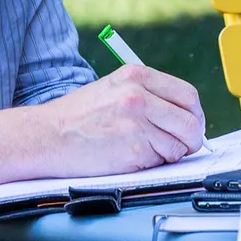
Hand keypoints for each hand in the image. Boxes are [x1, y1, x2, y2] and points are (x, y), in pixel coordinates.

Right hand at [38, 65, 206, 175]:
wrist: (46, 136)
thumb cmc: (78, 116)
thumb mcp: (114, 88)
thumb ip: (148, 95)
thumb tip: (183, 115)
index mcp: (137, 75)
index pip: (188, 95)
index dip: (194, 114)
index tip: (190, 124)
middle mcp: (139, 96)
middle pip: (190, 121)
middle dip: (190, 138)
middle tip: (181, 145)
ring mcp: (137, 124)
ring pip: (179, 144)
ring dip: (170, 153)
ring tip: (145, 150)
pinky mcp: (134, 151)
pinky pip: (162, 161)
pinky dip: (153, 164)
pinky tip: (132, 157)